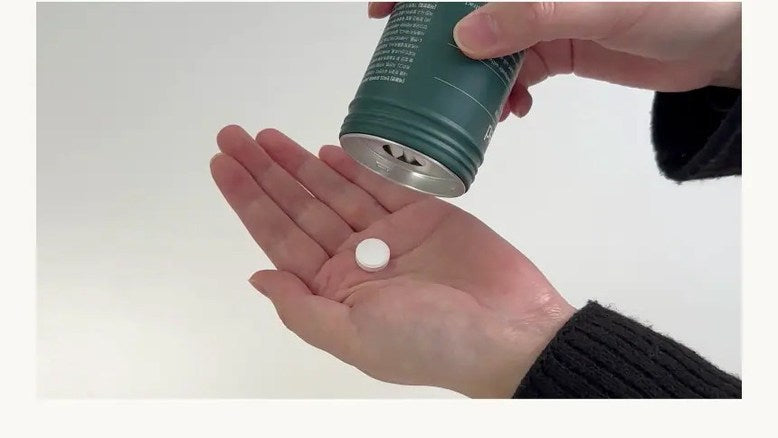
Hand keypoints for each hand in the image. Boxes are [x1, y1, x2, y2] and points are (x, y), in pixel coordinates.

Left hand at [210, 126, 573, 397]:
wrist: (510, 331)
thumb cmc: (433, 344)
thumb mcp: (355, 338)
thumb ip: (301, 309)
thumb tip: (257, 278)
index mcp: (336, 290)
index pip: (280, 237)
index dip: (249, 199)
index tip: (222, 166)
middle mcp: (357, 260)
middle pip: (300, 206)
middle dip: (265, 172)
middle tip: (233, 136)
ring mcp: (390, 235)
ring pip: (334, 190)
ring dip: (300, 162)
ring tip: (267, 136)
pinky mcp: (425, 215)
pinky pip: (381, 184)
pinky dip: (354, 166)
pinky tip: (326, 149)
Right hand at [368, 2, 740, 116]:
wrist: (719, 39)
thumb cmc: (675, 2)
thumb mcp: (600, 6)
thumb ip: (534, 16)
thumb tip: (465, 36)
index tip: (382, 12)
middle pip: (463, 13)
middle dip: (436, 45)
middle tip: (415, 77)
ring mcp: (540, 21)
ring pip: (486, 51)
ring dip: (472, 82)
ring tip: (471, 111)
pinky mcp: (555, 50)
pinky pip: (514, 75)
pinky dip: (506, 97)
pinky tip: (513, 114)